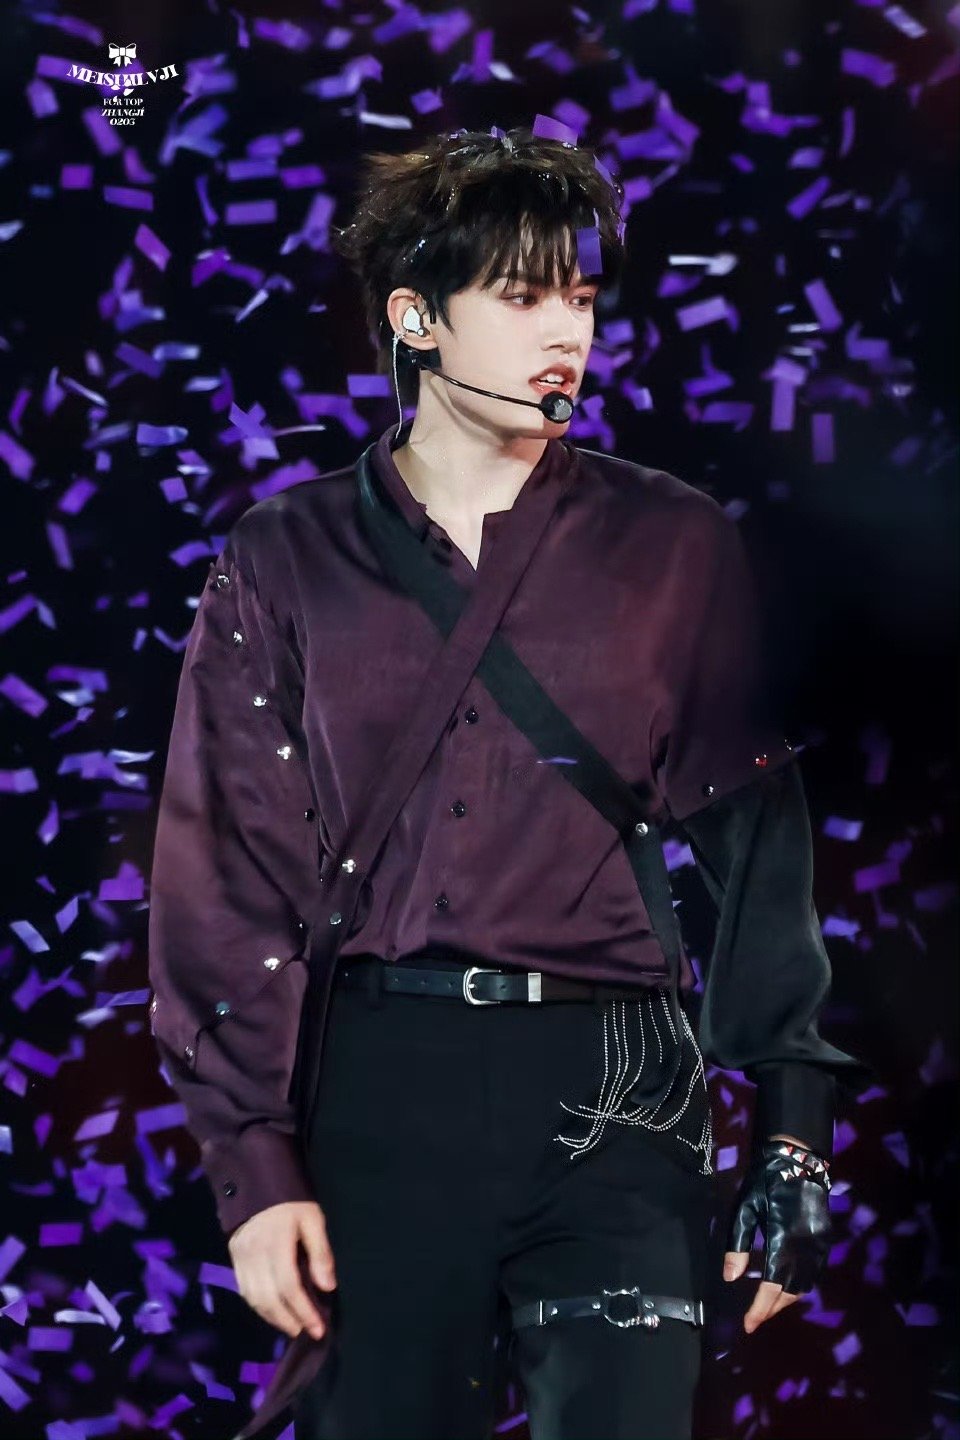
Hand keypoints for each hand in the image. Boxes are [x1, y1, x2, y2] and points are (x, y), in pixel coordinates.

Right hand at [228, 1199, 337, 1339]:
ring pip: (254, 1299)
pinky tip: (272, 1313)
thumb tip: (327, 1287)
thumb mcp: (312, 1219)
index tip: (319, 1328)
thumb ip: (320, 1252)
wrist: (255, 1184)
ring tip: (292, 1327)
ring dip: (273, 1319)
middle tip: (306, 1332)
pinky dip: (259, 1308)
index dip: (303, 1311)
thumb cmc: (290, 1202)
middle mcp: (255, 1255)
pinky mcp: (233, 1260)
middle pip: (269, 1299)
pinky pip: (244, 1292)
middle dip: (289, 1320)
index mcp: (276, 1244)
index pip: (289, 1286)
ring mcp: (241, 1259)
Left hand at [723, 1136, 831, 1335]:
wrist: (797, 1160)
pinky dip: (799, 1287)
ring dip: (785, 1301)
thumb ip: (737, 1245)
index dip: (760, 1309)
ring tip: (766, 1308)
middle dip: (771, 1309)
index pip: (772, 1286)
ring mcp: (819, 1246)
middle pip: (790, 1292)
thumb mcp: (745, 1209)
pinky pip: (813, 1274)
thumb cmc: (765, 1182)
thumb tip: (730, 1278)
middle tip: (753, 1320)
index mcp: (783, 1240)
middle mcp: (805, 1249)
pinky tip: (784, 1288)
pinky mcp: (825, 1241)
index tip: (748, 1325)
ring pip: (804, 1286)